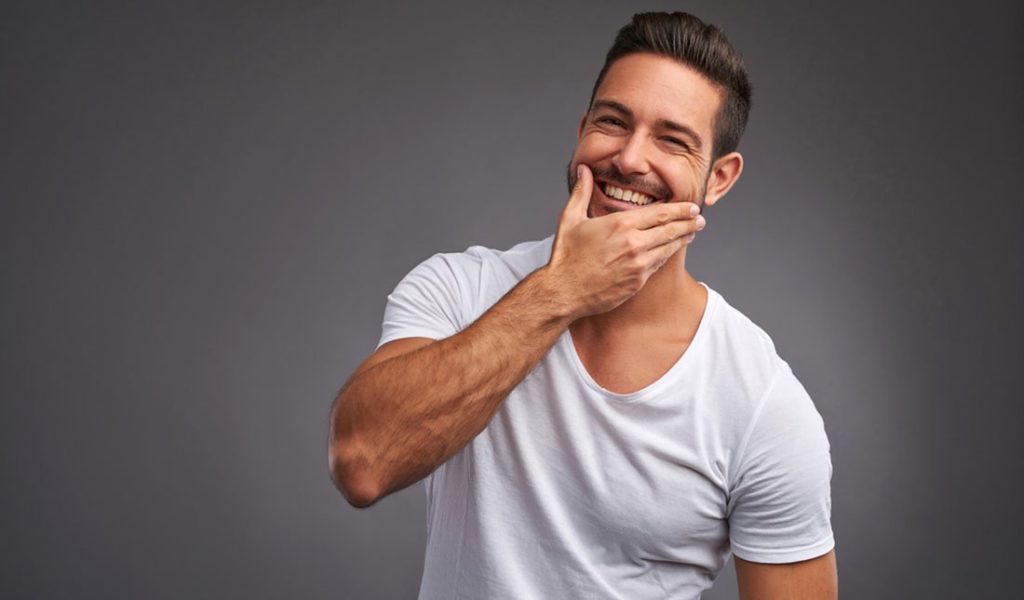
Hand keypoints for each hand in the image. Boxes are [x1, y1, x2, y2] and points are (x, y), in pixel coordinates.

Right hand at [545, 164, 705, 318]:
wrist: (564, 292)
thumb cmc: (566, 256)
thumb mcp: (570, 218)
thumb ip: (581, 191)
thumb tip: (584, 169)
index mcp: (621, 224)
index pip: (661, 213)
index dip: (681, 209)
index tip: (692, 207)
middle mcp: (634, 243)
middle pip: (671, 230)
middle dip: (689, 223)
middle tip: (700, 219)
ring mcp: (638, 264)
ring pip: (669, 248)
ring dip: (683, 239)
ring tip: (692, 233)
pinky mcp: (637, 282)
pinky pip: (658, 265)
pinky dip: (667, 256)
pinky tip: (670, 251)